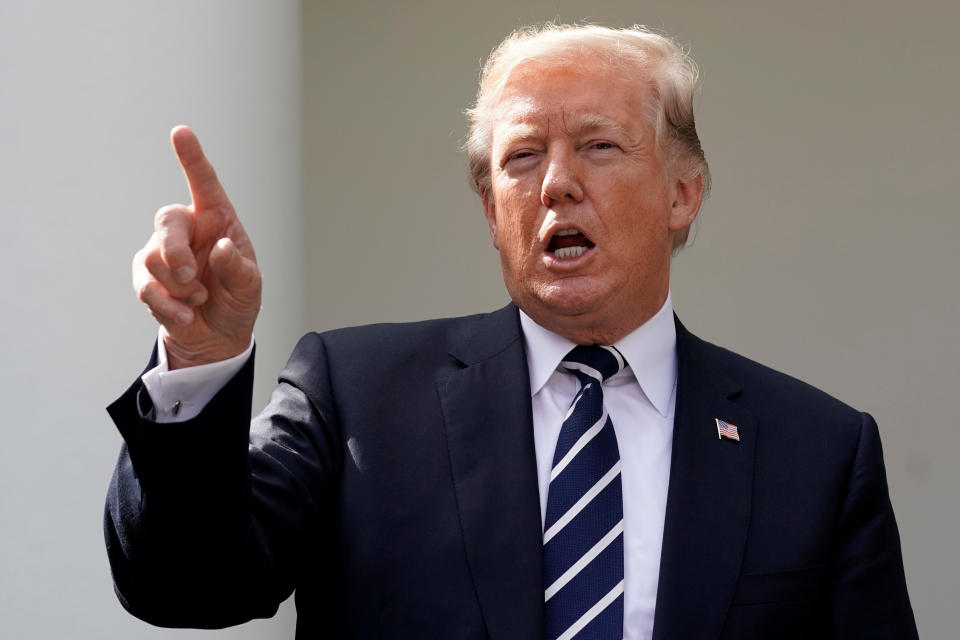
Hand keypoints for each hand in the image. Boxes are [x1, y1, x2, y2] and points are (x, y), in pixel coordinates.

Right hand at [133, 126, 260, 368]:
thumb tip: (220, 247)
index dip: (192, 158)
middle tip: (193, 278)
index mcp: (217, 219)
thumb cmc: (237, 300)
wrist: (216, 335)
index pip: (204, 183)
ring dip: (180, 286)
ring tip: (200, 298)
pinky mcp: (146, 276)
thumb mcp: (249, 287)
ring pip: (153, 256)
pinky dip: (168, 304)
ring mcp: (163, 251)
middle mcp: (188, 228)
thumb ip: (237, 267)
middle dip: (176, 253)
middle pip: (167, 220)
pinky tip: (187, 314)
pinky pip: (146, 285)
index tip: (181, 132)